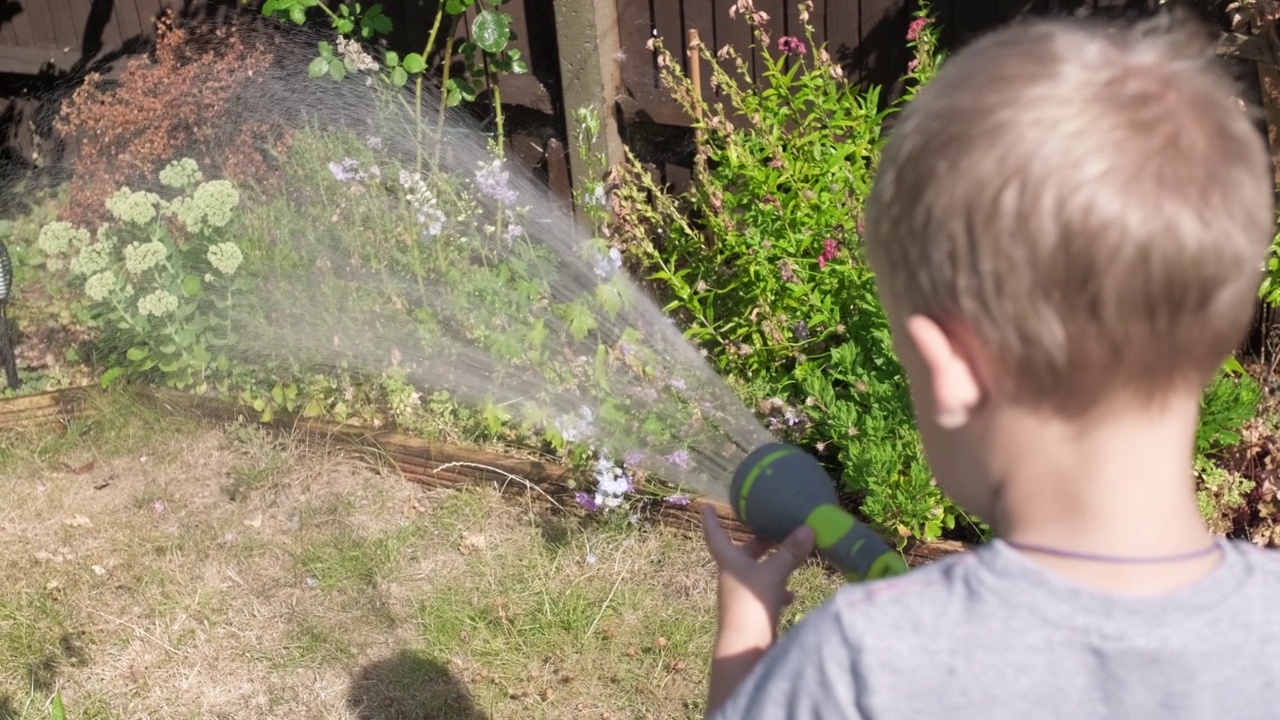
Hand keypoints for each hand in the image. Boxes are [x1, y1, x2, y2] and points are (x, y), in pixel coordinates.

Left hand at [701, 504, 815, 715]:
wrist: (745, 646)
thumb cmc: (751, 604)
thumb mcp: (773, 574)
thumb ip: (790, 552)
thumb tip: (808, 528)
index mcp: (729, 561)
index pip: (714, 534)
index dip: (710, 519)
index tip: (705, 505)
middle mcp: (732, 575)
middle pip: (743, 552)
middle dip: (757, 541)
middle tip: (770, 527)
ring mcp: (742, 593)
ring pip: (756, 572)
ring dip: (772, 564)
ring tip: (790, 556)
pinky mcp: (753, 609)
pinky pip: (766, 592)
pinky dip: (779, 589)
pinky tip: (792, 595)